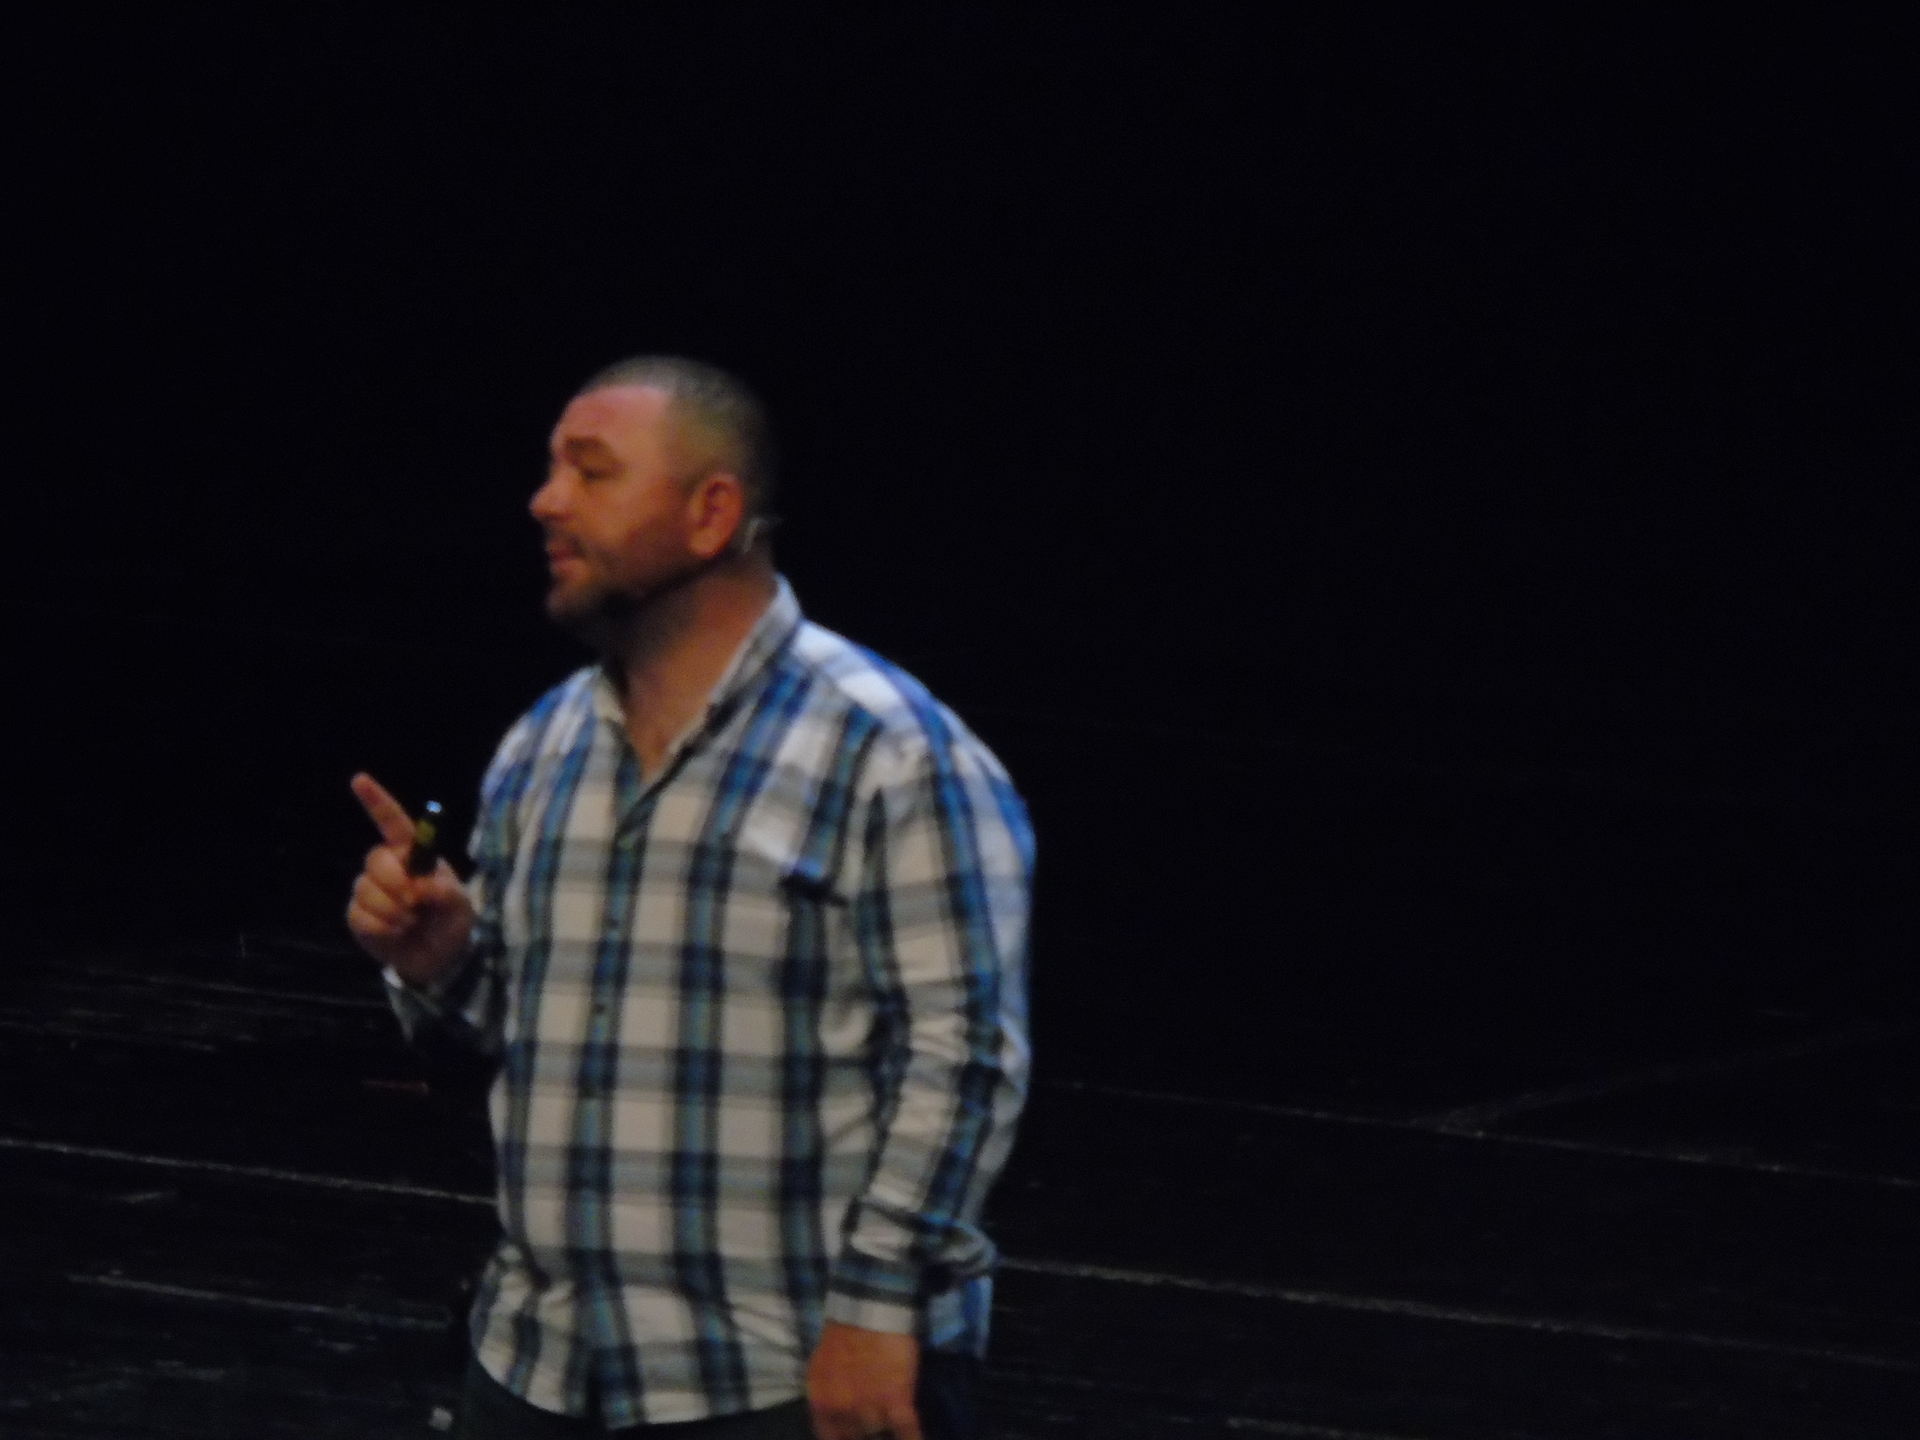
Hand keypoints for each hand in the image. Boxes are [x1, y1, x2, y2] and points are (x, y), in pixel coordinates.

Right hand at [344, 772, 473, 987]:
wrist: (438, 960)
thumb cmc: (452, 924)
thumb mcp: (461, 908)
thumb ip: (445, 892)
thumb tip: (418, 886)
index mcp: (414, 855)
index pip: (393, 822)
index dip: (376, 800)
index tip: (359, 780)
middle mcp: (389, 867)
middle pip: (376, 860)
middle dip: (396, 884)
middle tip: (416, 904)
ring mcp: (369, 890)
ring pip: (367, 891)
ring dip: (393, 913)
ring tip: (411, 923)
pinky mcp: (357, 915)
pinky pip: (360, 916)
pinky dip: (382, 930)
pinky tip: (396, 934)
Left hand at [807, 1322, 920, 1439]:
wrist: (868, 1310)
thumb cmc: (844, 1335)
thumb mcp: (822, 1369)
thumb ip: (827, 1397)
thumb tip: (836, 1416)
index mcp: (821, 1403)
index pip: (829, 1439)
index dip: (844, 1438)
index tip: (854, 1435)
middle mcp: (842, 1411)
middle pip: (856, 1437)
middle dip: (864, 1432)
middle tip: (875, 1423)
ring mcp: (870, 1408)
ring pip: (879, 1434)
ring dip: (885, 1427)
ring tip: (891, 1421)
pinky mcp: (897, 1400)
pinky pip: (906, 1432)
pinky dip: (912, 1438)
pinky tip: (915, 1439)